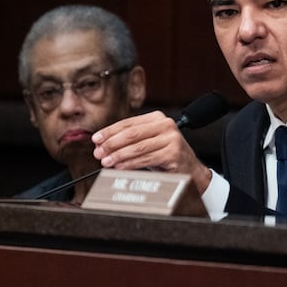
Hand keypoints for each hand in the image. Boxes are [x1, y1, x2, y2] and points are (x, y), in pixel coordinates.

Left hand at [92, 110, 212, 193]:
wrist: (189, 168)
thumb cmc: (165, 154)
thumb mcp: (149, 141)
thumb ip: (130, 140)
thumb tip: (103, 144)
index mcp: (158, 118)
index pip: (129, 123)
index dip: (110, 131)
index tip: (96, 139)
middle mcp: (166, 125)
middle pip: (132, 133)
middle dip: (112, 143)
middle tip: (99, 152)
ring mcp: (171, 139)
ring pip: (138, 147)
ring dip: (119, 155)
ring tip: (106, 161)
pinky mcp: (173, 153)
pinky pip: (146, 158)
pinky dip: (130, 164)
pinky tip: (120, 167)